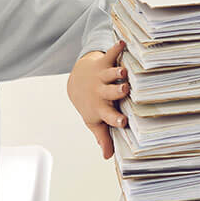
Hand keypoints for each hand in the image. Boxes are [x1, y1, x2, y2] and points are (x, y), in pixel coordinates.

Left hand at [66, 39, 129, 159]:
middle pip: (109, 93)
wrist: (75, 83)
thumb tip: (108, 157)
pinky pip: (109, 55)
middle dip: (116, 92)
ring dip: (116, 73)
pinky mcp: (102, 63)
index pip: (108, 115)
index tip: (123, 121)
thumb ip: (102, 137)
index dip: (114, 118)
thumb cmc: (90, 105)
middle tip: (124, 90)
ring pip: (109, 75)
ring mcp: (101, 77)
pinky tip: (121, 42)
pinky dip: (114, 49)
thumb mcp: (94, 121)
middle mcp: (100, 92)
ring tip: (123, 71)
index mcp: (100, 108)